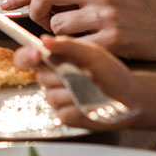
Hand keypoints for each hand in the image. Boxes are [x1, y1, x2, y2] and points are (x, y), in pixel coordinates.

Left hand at [0, 0, 155, 62]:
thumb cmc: (140, 8)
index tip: (6, 3)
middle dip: (33, 12)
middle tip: (39, 22)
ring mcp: (106, 13)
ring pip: (57, 25)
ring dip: (59, 35)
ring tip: (79, 35)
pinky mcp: (113, 39)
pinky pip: (74, 46)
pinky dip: (73, 50)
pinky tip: (86, 48)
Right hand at [14, 36, 139, 129]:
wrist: (128, 95)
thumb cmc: (110, 72)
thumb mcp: (91, 53)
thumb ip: (67, 45)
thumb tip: (44, 39)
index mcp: (55, 61)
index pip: (27, 58)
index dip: (26, 56)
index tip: (36, 54)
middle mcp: (52, 80)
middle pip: (42, 77)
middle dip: (64, 74)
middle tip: (86, 72)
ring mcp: (58, 99)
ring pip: (53, 96)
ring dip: (76, 91)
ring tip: (94, 87)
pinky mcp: (66, 116)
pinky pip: (64, 111)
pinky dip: (81, 106)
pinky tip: (92, 102)